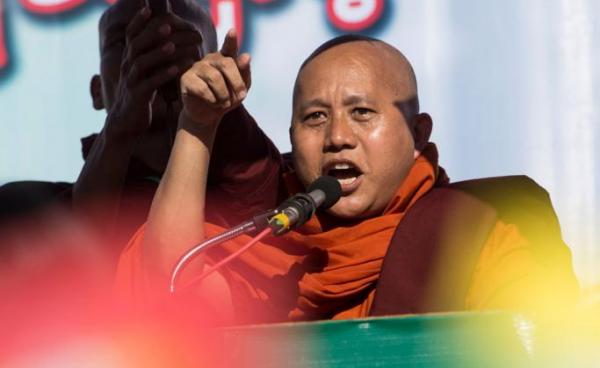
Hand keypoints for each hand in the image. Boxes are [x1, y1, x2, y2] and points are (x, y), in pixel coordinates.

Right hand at [107, 7, 202, 138]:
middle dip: (151, 34)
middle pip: (136, 45)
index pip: (131, 35)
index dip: (138, 21)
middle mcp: (127, 66)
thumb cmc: (141, 92)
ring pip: (142, 63)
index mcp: (129, 58)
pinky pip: (150, 84)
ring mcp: (131, 81)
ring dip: (158, 54)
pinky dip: (163, 75)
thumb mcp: (144, 71)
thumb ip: (151, 54)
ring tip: (172, 46)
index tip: (148, 8)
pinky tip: (176, 70)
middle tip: (167, 25)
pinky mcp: (137, 96)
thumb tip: (168, 36)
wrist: (128, 120)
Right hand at [179, 29, 250, 129]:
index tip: (232, 32)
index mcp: (225, 58)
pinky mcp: (185, 79)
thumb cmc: (227, 99)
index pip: (229, 47)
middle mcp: (210, 59)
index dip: (231, 40)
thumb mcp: (241, 88)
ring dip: (224, 95)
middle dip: (237, 82)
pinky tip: (213, 103)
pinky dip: (212, 100)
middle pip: (226, 64)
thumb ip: (245, 72)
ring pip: (215, 78)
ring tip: (225, 103)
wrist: (209, 115)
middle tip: (242, 96)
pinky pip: (202, 89)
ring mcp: (196, 67)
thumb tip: (246, 56)